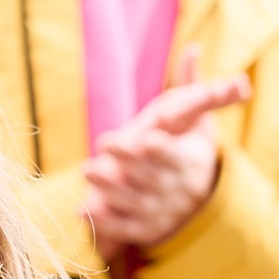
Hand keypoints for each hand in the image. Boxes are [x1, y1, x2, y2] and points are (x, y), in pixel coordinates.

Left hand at [84, 46, 250, 261]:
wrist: (191, 201)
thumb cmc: (187, 149)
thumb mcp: (196, 120)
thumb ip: (195, 89)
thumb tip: (193, 48)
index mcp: (190, 160)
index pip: (175, 156)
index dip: (160, 149)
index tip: (145, 139)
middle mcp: (176, 189)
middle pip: (150, 177)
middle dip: (126, 163)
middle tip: (100, 148)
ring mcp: (159, 211)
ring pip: (133, 202)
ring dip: (109, 189)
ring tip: (87, 171)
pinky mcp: (142, 229)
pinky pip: (122, 228)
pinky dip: (103, 222)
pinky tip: (82, 212)